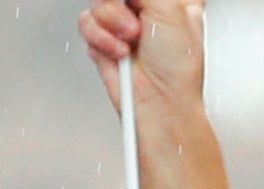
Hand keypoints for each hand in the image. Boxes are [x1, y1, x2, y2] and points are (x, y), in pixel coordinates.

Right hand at [79, 0, 204, 114]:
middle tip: (136, 19)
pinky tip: (119, 51)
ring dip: (113, 21)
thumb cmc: (177, 66)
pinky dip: (101, 38)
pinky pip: (86, 22)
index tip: (140, 2)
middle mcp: (145, 5)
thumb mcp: (171, 9)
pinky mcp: (103, 38)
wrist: (159, 103)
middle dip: (120, 3)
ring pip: (98, 1)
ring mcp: (122, 21)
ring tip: (131, 39)